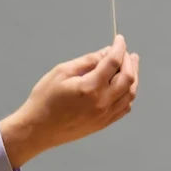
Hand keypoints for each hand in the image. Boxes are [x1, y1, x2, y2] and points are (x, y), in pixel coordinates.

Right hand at [0, 35, 138, 166]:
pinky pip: (124, 108)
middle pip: (128, 78)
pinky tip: (125, 87)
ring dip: (133, 77)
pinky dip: (128, 94)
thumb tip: (106, 53)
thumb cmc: (44, 100)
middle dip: (129, 62)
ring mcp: (104, 115)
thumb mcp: (61, 73)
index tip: (120, 39)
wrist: (37, 130)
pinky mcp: (103, 123)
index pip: (113, 62)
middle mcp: (102, 102)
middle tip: (127, 53)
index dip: (118, 48)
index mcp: (90, 87)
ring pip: (130, 94)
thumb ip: (86, 61)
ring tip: (130, 66)